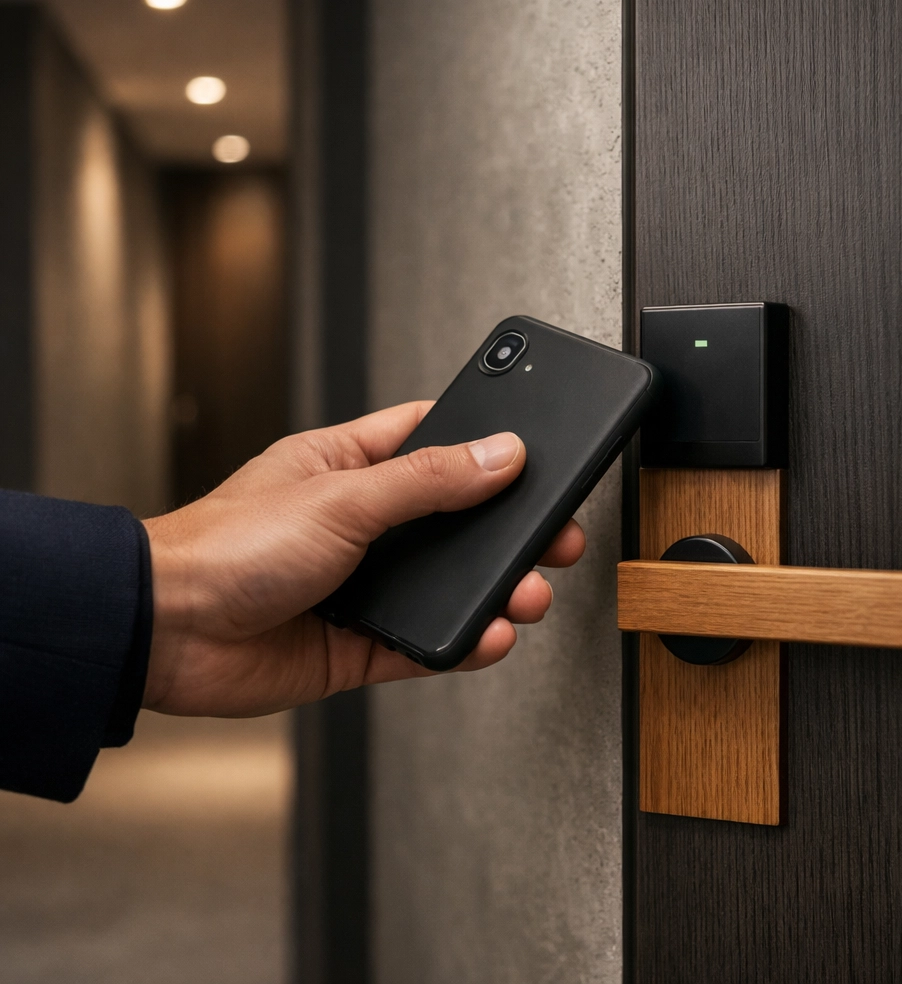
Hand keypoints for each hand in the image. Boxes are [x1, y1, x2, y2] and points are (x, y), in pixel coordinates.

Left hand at [142, 401, 585, 716]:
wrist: (165, 635)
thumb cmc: (224, 547)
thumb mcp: (341, 498)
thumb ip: (426, 480)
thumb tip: (498, 454)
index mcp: (348, 466)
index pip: (429, 439)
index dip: (481, 440)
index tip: (531, 445)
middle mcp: (358, 525)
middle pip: (453, 519)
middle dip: (507, 529)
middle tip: (553, 534)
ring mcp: (360, 585)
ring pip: (446, 585)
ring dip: (493, 591)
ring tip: (528, 594)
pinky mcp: (357, 643)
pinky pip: (424, 643)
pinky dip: (460, 644)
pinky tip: (487, 638)